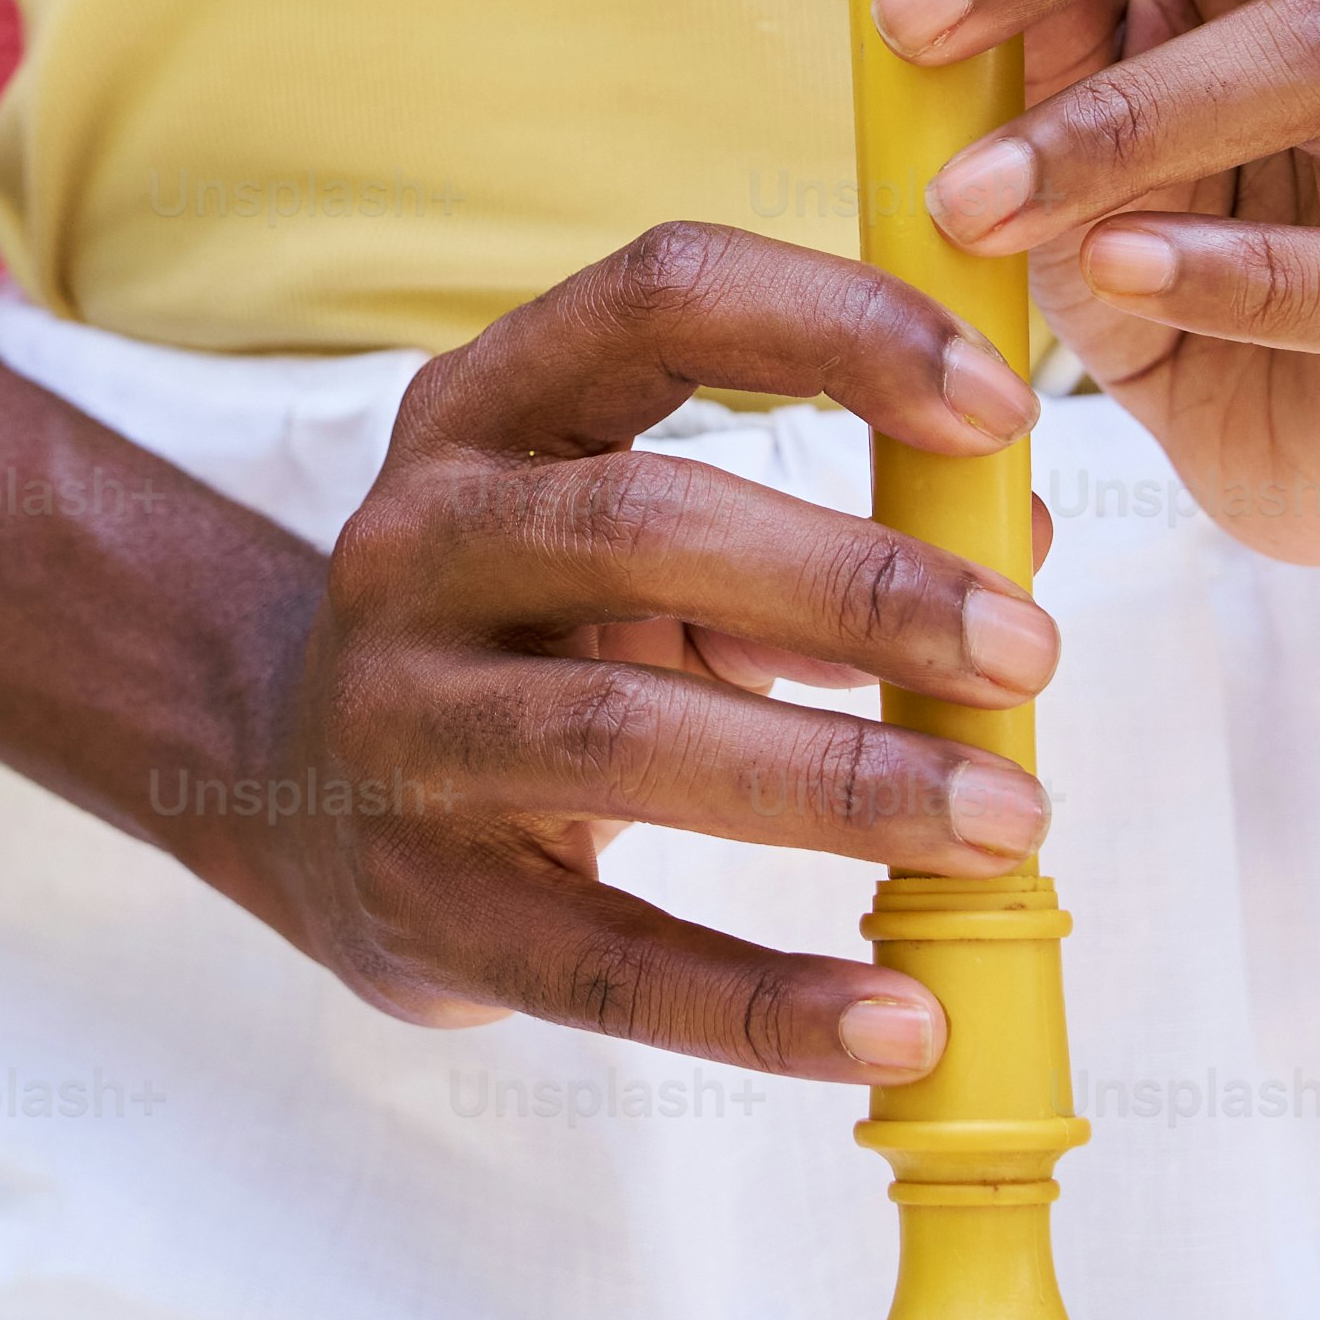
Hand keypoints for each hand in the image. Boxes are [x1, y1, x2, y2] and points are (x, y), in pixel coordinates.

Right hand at [197, 223, 1068, 1084]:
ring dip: (839, 782)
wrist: (289, 792)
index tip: (1005, 403)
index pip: (661, 297)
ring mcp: (396, 724)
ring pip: (618, 735)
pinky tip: (901, 1022)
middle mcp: (416, 541)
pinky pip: (606, 959)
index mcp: (489, 410)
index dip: (839, 329)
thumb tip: (1018, 540)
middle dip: (859, 586)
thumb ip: (821, 535)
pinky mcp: (415, 904)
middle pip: (641, 524)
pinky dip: (764, 1002)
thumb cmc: (530, 636)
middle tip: (1029, 654)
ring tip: (1008, 823)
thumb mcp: (639, 546)